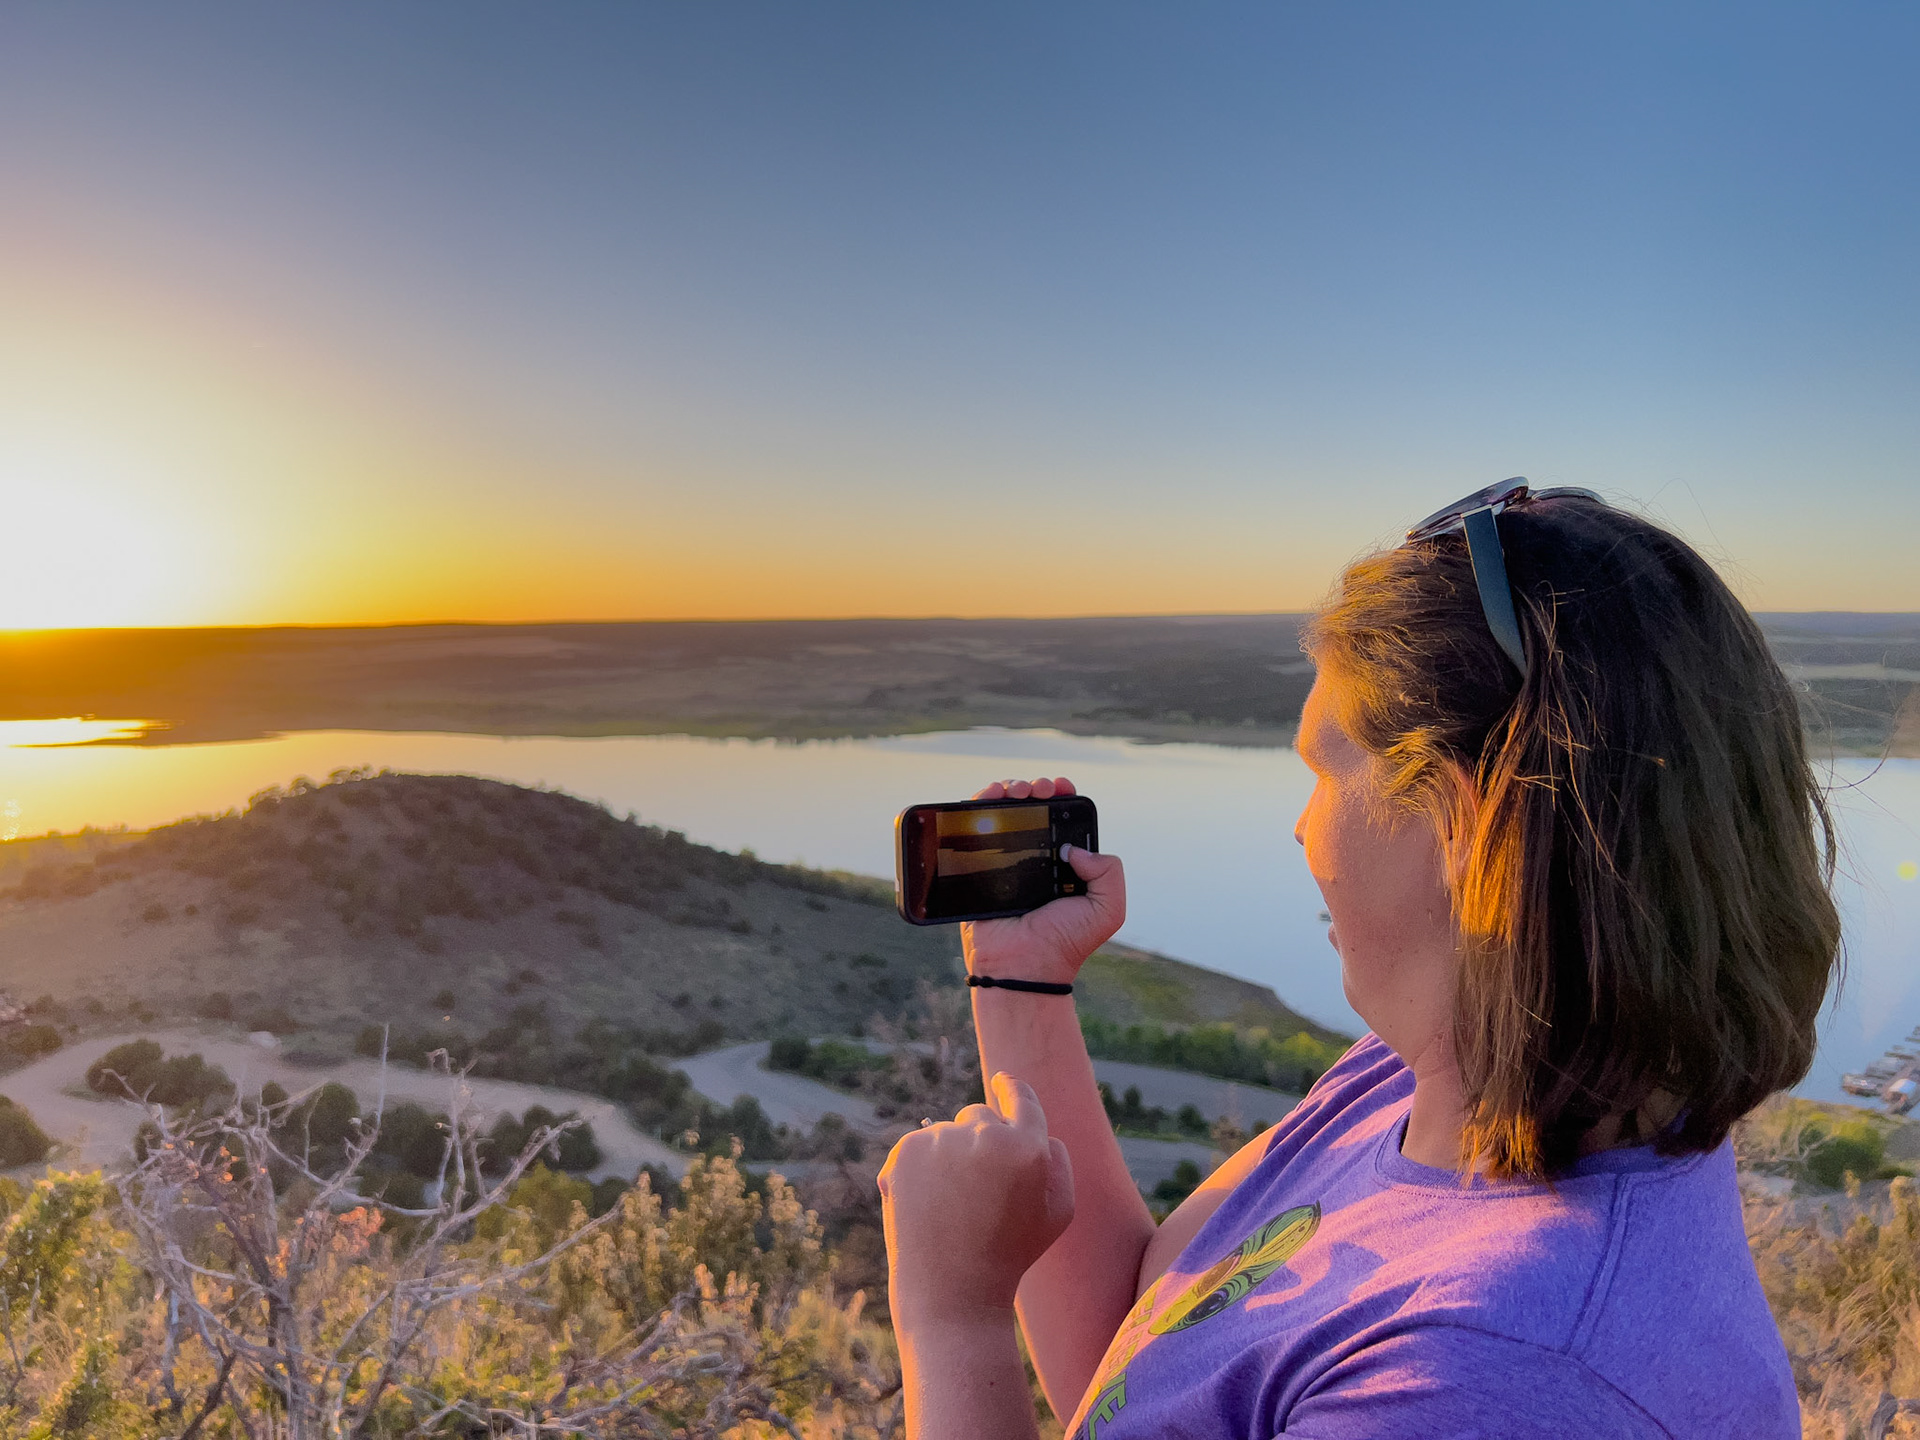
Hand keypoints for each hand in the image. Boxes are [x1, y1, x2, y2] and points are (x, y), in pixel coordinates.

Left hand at [879, 1072, 1074, 1328]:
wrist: (951, 1292)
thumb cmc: (1011, 1253)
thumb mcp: (1057, 1212)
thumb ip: (1057, 1159)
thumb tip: (1039, 1128)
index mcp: (1028, 1146)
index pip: (1022, 1099)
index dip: (1012, 1088)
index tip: (1003, 1081)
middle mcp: (985, 1135)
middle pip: (980, 1115)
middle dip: (980, 1142)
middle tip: (978, 1190)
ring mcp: (941, 1140)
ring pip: (945, 1132)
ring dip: (949, 1157)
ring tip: (952, 1208)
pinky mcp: (905, 1152)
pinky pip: (918, 1146)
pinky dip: (921, 1169)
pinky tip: (928, 1206)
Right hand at [962, 777, 1125, 984]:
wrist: (1023, 965)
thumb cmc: (1065, 942)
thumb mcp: (1108, 908)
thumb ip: (1110, 871)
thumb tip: (1075, 847)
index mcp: (1066, 863)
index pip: (1062, 819)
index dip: (1061, 796)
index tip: (1060, 788)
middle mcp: (1035, 858)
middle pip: (1032, 808)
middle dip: (1035, 789)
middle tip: (1037, 791)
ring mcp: (1005, 861)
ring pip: (1004, 812)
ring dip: (1009, 790)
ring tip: (1014, 791)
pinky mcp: (977, 866)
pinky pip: (974, 828)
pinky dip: (979, 804)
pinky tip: (988, 797)